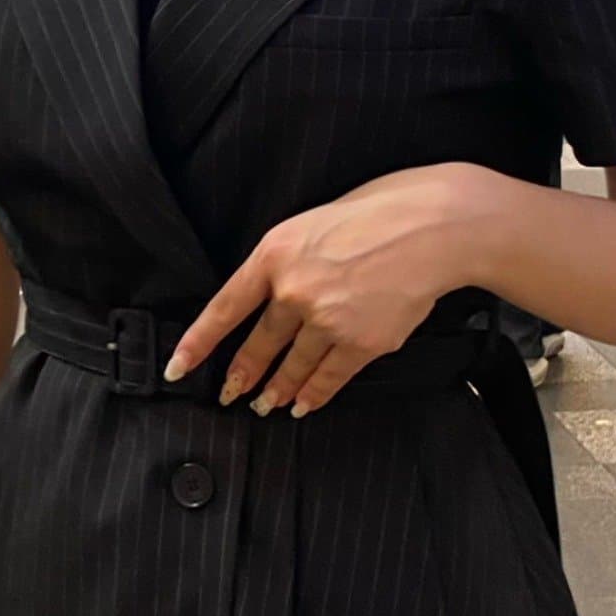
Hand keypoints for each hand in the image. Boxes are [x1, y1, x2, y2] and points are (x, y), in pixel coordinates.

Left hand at [167, 163, 490, 416]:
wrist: (437, 225)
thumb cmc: (382, 210)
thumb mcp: (315, 220)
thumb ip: (289, 259)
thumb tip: (276, 294)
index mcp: (275, 254)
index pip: (224, 308)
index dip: (197, 343)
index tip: (178, 367)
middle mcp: (294, 291)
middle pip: (257, 345)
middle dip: (240, 376)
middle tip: (230, 394)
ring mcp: (327, 321)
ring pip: (292, 367)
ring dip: (275, 391)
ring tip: (265, 405)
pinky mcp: (361, 343)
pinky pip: (328, 378)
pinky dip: (313, 396)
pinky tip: (303, 405)